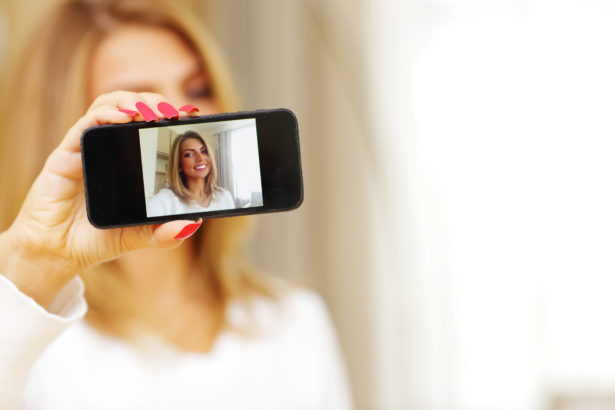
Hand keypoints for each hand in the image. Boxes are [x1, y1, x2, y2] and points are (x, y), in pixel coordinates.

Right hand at [0, 91, 200, 307]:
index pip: (150, 124)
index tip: (190, 115)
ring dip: (131, 100)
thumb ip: (164, 233)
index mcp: (128, 161)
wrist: (57, 253)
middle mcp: (108, 148)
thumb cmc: (96, 238)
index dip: (169, 115)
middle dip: (154, 102)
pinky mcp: (66, 155)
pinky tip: (123, 117)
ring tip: (152, 112)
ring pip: (107, 105)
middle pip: (131, 106)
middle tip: (174, 113)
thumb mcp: (139, 237)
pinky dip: (105, 114)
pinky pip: (85, 125)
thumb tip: (192, 224)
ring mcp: (87, 149)